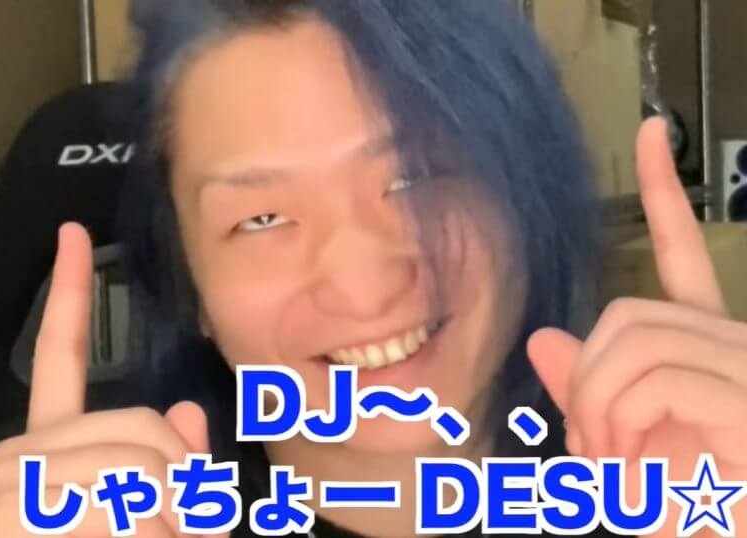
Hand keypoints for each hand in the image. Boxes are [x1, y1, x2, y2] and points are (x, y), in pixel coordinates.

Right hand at [0, 224, 224, 536]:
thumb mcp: (159, 513)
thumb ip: (172, 459)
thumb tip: (187, 413)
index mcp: (55, 444)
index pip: (64, 354)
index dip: (71, 291)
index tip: (74, 233)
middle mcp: (22, 453)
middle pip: (142, 426)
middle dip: (181, 482)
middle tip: (178, 525)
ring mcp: (12, 484)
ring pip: (141, 464)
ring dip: (168, 516)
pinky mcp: (14, 510)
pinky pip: (121, 502)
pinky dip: (143, 530)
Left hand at [529, 117, 746, 536]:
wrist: (718, 530)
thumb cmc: (677, 497)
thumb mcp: (619, 441)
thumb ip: (585, 391)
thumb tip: (545, 338)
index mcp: (700, 343)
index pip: (680, 252)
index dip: (664, 191)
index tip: (651, 133)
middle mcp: (732, 343)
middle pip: (625, 312)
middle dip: (586, 380)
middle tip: (590, 441)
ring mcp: (744, 368)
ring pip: (633, 341)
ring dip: (598, 409)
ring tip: (611, 461)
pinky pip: (653, 380)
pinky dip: (621, 427)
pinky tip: (634, 470)